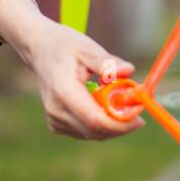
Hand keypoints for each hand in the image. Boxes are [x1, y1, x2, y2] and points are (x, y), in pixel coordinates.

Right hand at [0, 0, 143, 139]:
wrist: (39, 49)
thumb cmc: (64, 46)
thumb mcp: (87, 48)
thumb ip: (108, 62)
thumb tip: (128, 70)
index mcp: (63, 92)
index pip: (95, 120)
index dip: (121, 123)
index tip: (140, 118)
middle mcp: (56, 110)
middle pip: (96, 131)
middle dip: (121, 124)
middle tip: (137, 108)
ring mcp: (54, 119)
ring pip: (93, 134)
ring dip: (113, 124)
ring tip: (120, 101)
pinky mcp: (57, 124)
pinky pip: (86, 132)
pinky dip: (101, 124)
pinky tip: (105, 105)